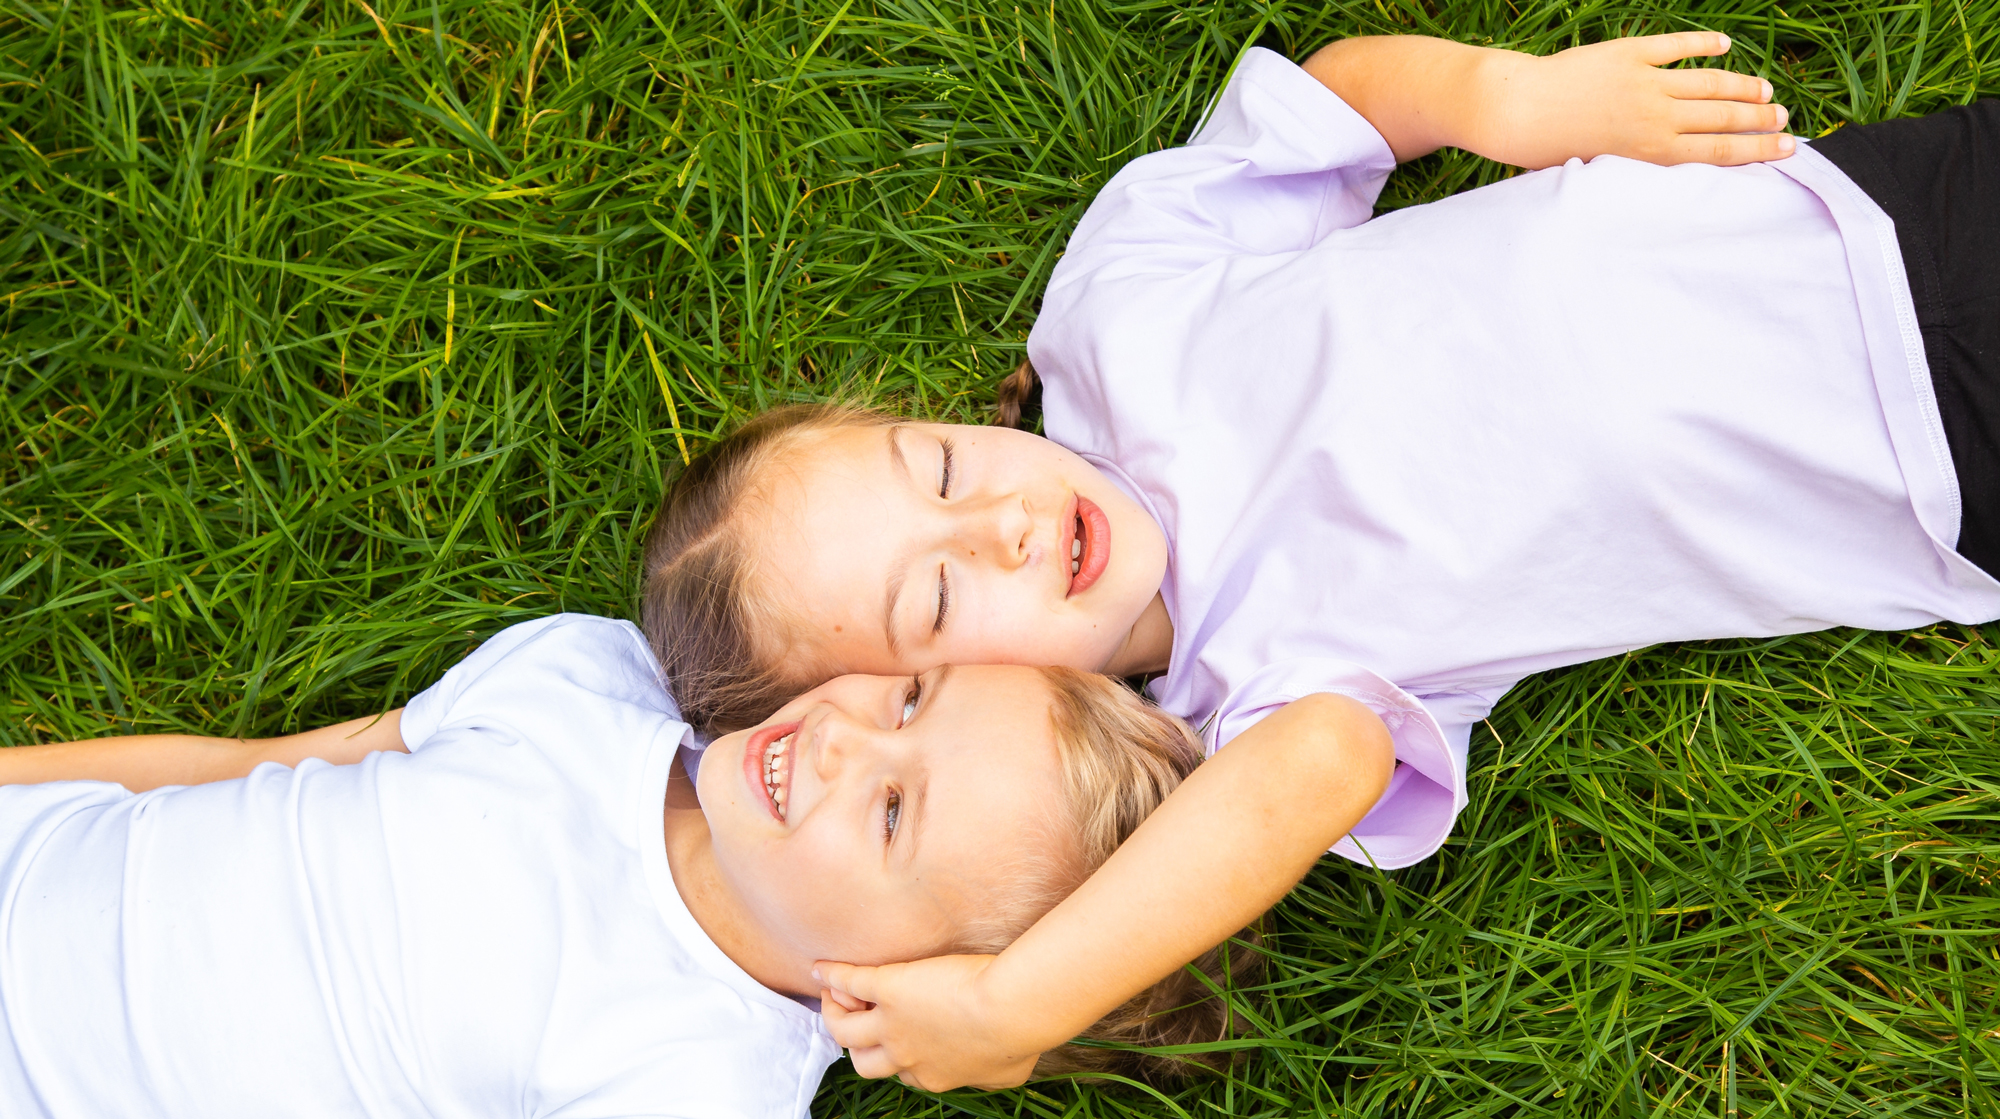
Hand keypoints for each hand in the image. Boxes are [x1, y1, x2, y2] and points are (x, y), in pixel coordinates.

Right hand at [815, 955, 1042, 1091]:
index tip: (904, 1041)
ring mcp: (891, 1024)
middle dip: (857, 1046)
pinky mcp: (888, 989)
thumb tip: (991, 1076)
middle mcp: (905, 1056)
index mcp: (931, 1075)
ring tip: (833, 996)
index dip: (898, 1058)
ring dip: (833, 1013)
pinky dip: (831, 976)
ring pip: (843, 1030)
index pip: (903, 1074)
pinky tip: (821, 968)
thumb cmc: (1018, 1038)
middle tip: (858, 1024)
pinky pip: (849, 982)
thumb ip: (990, 1077)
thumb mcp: (1005, 1072)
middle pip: (863, 1061)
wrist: (1009, 1009)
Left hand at [1474, 32, 1791, 167]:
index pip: (1719, 152)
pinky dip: (1703, 44)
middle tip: (1786, 119)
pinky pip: (1676, 46)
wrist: (1517, 110)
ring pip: (1710, 82)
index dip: (1759, 150)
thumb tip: (1673, 171)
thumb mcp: (1600, 173)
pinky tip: (1724, 45)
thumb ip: (1639, 169)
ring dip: (1742, 86)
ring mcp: (1644, 81)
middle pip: (1723, 117)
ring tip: (1766, 91)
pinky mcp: (1629, 53)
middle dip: (1760, 119)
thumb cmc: (1550, 152)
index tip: (1789, 148)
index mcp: (1651, 153)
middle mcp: (1656, 116)